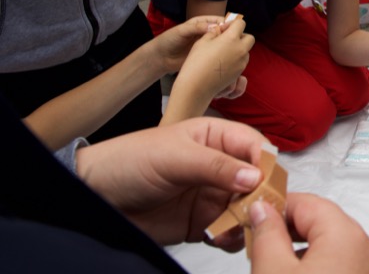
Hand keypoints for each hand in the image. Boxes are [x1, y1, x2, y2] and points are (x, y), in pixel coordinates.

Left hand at [76, 117, 266, 247]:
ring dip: (249, 219)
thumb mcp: (173, 156)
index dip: (265, 163)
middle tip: (257, 211)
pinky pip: (230, 231)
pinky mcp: (203, 222)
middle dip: (261, 196)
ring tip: (238, 228)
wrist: (94, 197)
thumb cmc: (127, 161)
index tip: (266, 182)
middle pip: (257, 180)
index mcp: (216, 137)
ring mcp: (212, 195)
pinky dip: (233, 237)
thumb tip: (254, 176)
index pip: (254, 146)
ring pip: (247, 208)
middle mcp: (220, 166)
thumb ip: (215, 166)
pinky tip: (223, 237)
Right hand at [162, 17, 254, 122]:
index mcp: (232, 38)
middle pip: (249, 38)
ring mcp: (241, 63)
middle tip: (226, 40)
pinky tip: (222, 62)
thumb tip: (220, 29)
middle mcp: (240, 50)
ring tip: (222, 52)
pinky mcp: (239, 74)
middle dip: (241, 36)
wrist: (196, 86)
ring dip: (239, 48)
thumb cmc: (196, 61)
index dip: (232, 24)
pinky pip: (242, 62)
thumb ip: (214, 32)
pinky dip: (236, 60)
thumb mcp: (202, 41)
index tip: (222, 29)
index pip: (240, 23)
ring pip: (246, 51)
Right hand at [250, 193, 368, 273]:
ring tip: (273, 263)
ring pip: (330, 245)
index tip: (251, 217)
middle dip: (287, 229)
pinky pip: (340, 263)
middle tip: (256, 243)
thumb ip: (267, 235)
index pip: (306, 202)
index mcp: (346, 234)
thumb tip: (262, 209)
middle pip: (320, 222)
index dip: (275, 207)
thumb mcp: (275, 272)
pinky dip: (317, 265)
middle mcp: (365, 248)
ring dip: (300, 249)